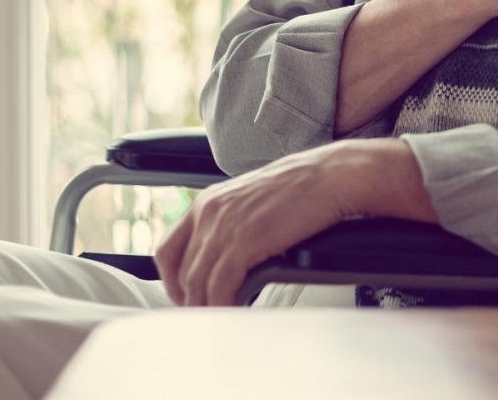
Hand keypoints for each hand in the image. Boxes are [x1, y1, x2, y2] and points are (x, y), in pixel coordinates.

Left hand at [154, 143, 351, 306]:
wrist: (329, 176)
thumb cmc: (302, 188)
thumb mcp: (252, 200)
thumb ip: (231, 223)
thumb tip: (227, 255)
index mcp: (207, 201)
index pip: (168, 250)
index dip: (171, 281)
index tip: (185, 296)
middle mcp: (209, 213)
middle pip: (181, 272)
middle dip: (190, 300)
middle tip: (205, 316)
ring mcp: (223, 228)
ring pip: (197, 284)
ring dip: (206, 308)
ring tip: (219, 321)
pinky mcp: (243, 243)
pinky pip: (220, 286)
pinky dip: (224, 305)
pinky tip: (234, 311)